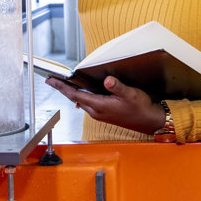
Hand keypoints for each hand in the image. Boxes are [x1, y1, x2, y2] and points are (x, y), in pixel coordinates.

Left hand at [45, 75, 165, 134]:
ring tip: (63, 83)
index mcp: (99, 106)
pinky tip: (82, 90)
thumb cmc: (140, 109)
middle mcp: (96, 111)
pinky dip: (81, 95)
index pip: (75, 95)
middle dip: (62, 88)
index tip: (51, 80)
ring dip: (71, 92)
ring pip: (80, 100)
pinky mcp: (104, 113)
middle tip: (52, 79)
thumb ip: (117, 87)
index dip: (62, 87)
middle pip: (74, 97)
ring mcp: (99, 113)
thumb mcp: (130, 94)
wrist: (149, 120)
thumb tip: (107, 80)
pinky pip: (87, 102)